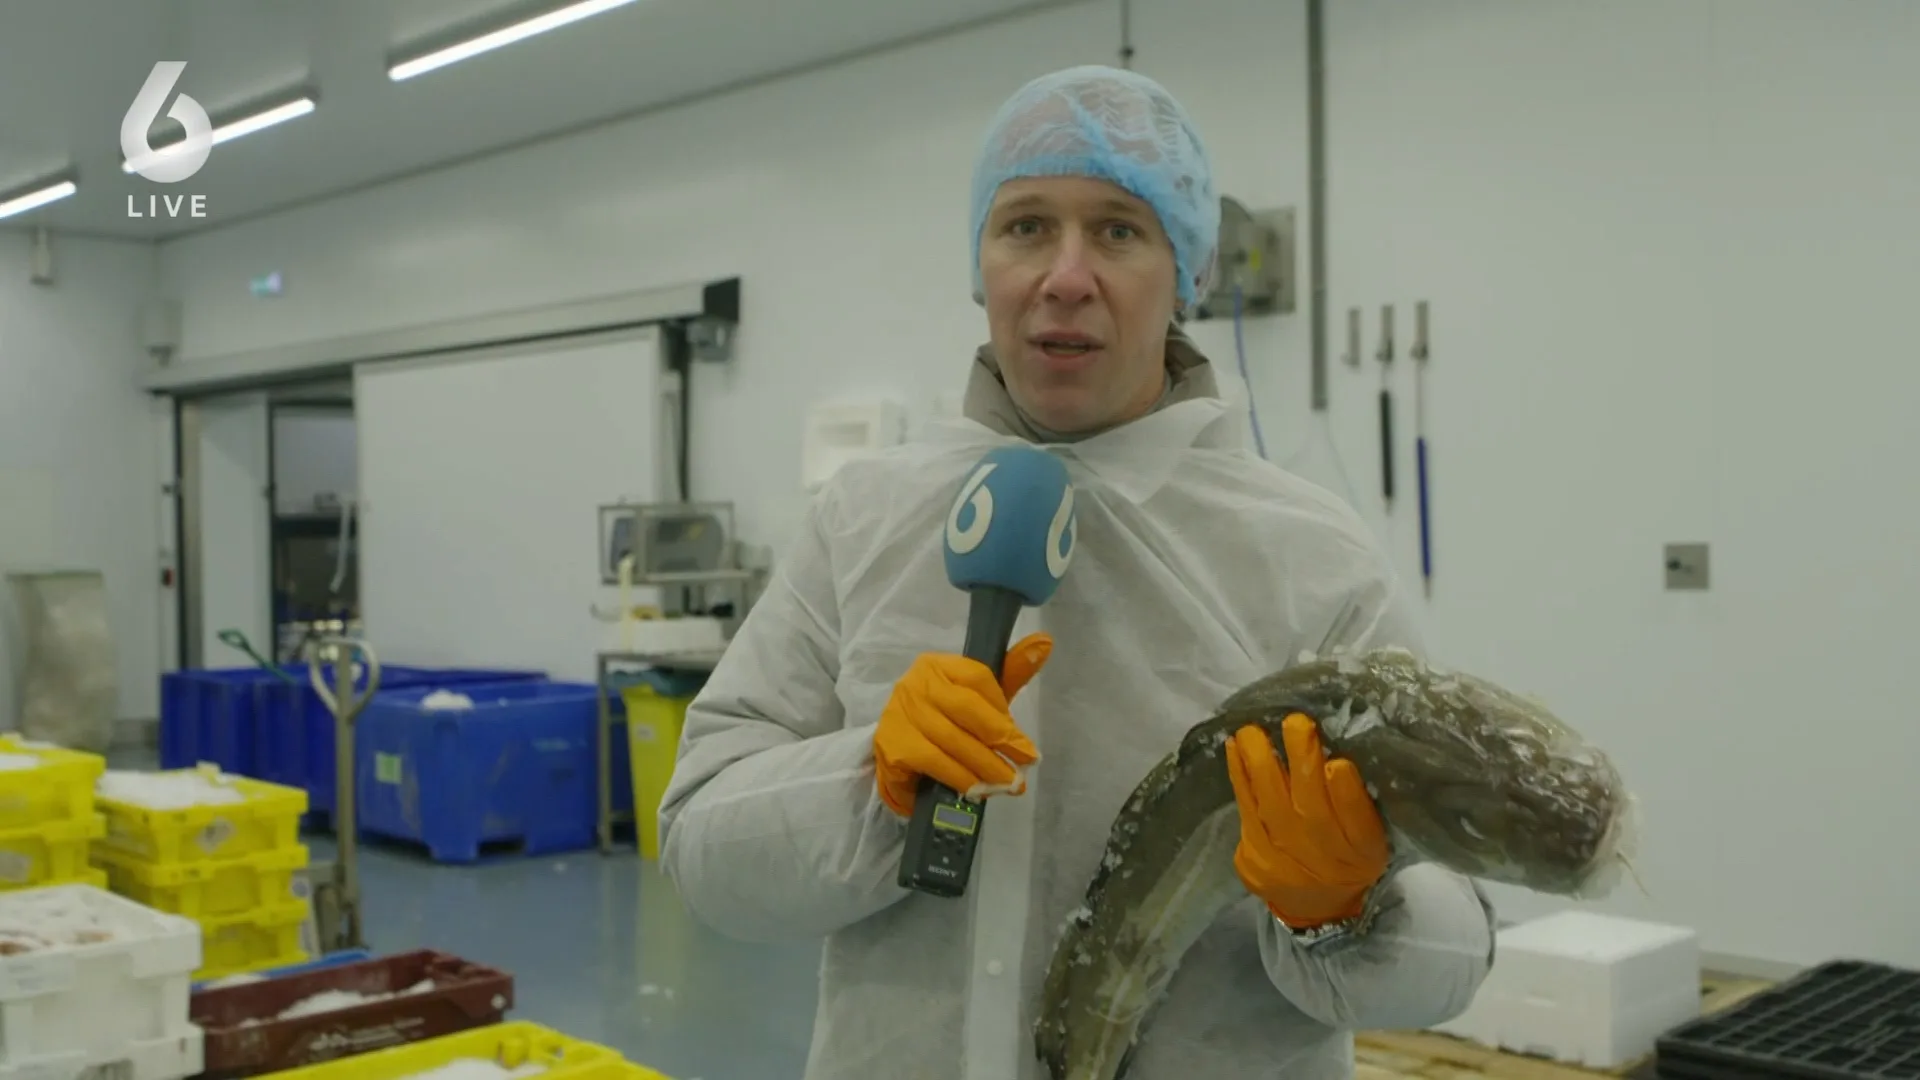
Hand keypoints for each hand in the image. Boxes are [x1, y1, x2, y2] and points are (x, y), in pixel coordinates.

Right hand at [872, 632, 1051, 816]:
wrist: (900, 761)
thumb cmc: (945, 724)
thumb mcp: (978, 699)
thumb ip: (1010, 674)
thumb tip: (1045, 642)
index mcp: (938, 665)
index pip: (977, 677)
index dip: (1002, 707)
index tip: (1020, 737)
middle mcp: (916, 683)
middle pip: (967, 708)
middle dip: (1002, 738)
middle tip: (1027, 763)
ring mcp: (901, 714)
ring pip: (953, 740)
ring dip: (987, 765)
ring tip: (1010, 783)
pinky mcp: (894, 745)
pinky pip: (936, 762)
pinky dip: (961, 777)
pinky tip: (979, 789)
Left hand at [1225, 713, 1389, 929]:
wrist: (1316, 906)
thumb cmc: (1348, 855)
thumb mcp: (1370, 835)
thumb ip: (1359, 803)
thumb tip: (1336, 756)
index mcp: (1364, 851)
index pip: (1358, 825)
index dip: (1347, 797)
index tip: (1338, 763)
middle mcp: (1324, 861)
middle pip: (1311, 811)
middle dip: (1302, 765)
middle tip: (1295, 723)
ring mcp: (1284, 863)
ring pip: (1270, 809)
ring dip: (1259, 765)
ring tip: (1252, 731)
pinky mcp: (1253, 861)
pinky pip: (1245, 813)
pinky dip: (1239, 778)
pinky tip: (1234, 749)